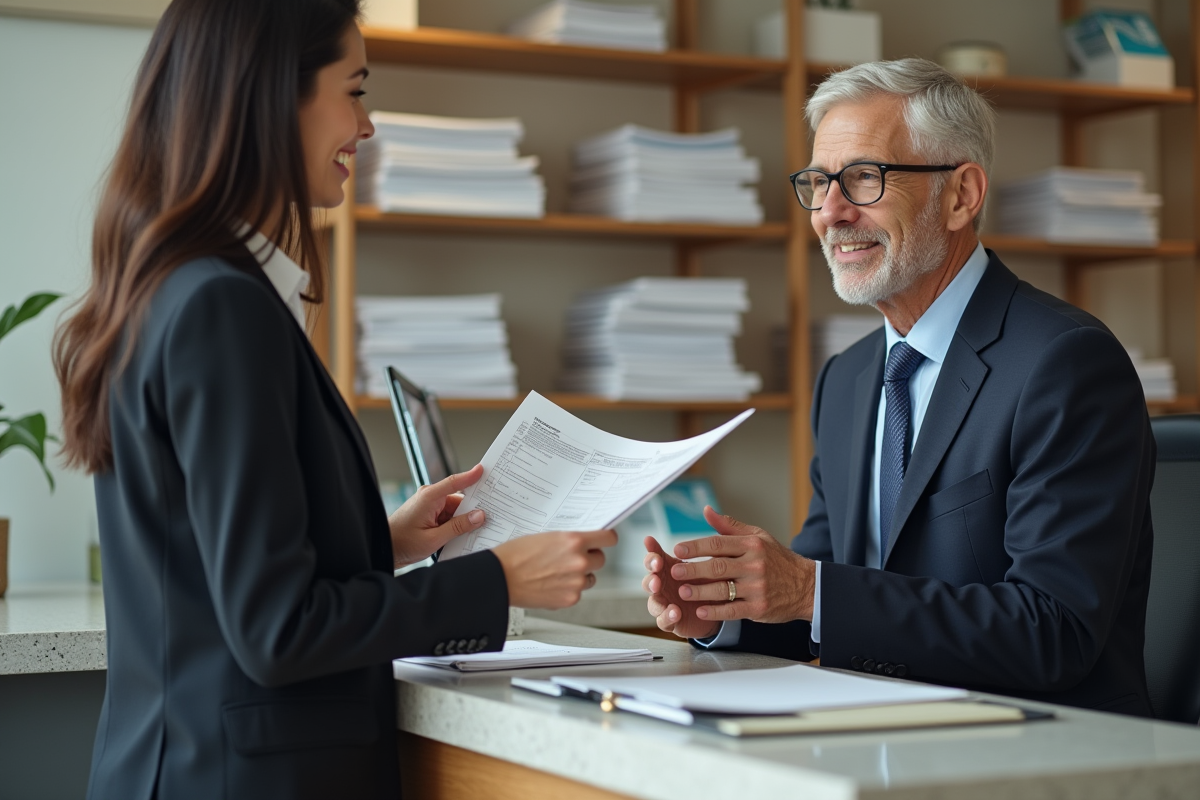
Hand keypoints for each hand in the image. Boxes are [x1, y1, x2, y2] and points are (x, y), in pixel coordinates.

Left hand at [387, 465, 487, 568]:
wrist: (384, 549)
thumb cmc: (402, 543)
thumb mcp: (434, 539)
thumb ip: (458, 527)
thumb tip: (479, 516)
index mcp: (429, 497)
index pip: (454, 482)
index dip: (471, 476)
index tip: (483, 470)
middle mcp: (429, 497)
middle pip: (459, 499)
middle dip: (473, 508)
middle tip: (489, 515)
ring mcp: (429, 505)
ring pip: (455, 509)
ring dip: (463, 520)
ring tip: (473, 531)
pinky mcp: (429, 513)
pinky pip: (448, 515)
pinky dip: (455, 524)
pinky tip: (461, 534)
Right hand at [493, 529, 616, 608]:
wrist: (499, 578)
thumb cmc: (515, 555)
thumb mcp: (545, 535)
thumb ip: (567, 540)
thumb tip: (582, 542)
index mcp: (574, 541)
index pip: (608, 538)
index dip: (606, 539)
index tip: (603, 540)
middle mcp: (579, 561)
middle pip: (600, 560)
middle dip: (589, 558)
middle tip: (572, 558)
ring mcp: (576, 582)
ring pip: (590, 578)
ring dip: (580, 575)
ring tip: (557, 573)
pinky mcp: (569, 599)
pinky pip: (577, 593)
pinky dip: (568, 590)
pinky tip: (551, 585)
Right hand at [642, 537, 720, 639]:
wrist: (720, 608)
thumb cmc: (711, 580)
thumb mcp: (711, 559)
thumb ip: (708, 539)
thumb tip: (708, 509)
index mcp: (669, 569)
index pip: (654, 560)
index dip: (652, 556)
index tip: (654, 552)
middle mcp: (664, 586)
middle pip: (648, 581)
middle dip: (650, 578)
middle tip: (657, 576)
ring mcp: (665, 604)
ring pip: (653, 602)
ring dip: (656, 600)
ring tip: (665, 598)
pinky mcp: (671, 621)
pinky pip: (664, 621)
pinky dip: (667, 617)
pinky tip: (675, 612)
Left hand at [669, 507, 815, 625]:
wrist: (805, 586)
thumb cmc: (777, 559)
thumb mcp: (758, 537)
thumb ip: (730, 526)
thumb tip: (707, 511)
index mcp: (752, 545)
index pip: (718, 543)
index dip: (696, 547)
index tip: (678, 550)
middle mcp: (755, 565)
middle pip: (718, 566)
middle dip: (694, 570)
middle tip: (675, 572)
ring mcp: (758, 587)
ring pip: (724, 589)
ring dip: (700, 591)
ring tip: (682, 592)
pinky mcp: (759, 607)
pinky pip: (733, 610)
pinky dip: (716, 611)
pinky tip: (701, 611)